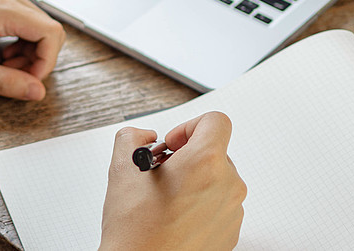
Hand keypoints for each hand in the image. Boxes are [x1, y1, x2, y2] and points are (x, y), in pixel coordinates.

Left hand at [0, 0, 65, 100]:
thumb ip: (5, 83)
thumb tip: (36, 91)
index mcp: (4, 9)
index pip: (52, 34)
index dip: (46, 63)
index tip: (27, 81)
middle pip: (48, 31)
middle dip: (37, 60)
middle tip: (11, 77)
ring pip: (38, 29)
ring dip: (28, 54)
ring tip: (2, 68)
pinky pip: (24, 25)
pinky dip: (19, 45)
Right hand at [99, 112, 245, 250]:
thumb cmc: (135, 230)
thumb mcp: (122, 169)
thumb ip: (133, 137)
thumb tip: (144, 137)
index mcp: (205, 162)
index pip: (215, 121)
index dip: (190, 126)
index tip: (173, 144)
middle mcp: (227, 185)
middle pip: (214, 152)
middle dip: (187, 158)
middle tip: (162, 174)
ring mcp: (231, 211)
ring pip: (216, 180)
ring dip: (193, 183)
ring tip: (165, 200)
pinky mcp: (230, 232)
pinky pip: (218, 206)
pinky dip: (200, 206)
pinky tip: (175, 218)